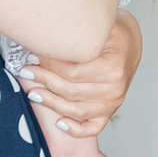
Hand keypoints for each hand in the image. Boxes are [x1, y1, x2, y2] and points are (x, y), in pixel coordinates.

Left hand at [20, 11, 141, 137]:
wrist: (131, 43)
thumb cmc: (114, 34)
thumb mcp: (101, 27)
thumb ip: (78, 35)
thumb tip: (44, 39)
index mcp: (113, 67)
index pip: (72, 72)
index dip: (49, 66)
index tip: (32, 57)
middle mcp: (114, 89)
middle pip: (70, 91)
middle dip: (44, 81)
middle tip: (26, 71)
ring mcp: (113, 103)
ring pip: (75, 110)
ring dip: (50, 103)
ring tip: (33, 92)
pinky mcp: (109, 112)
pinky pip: (92, 127)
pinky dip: (75, 129)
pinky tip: (59, 123)